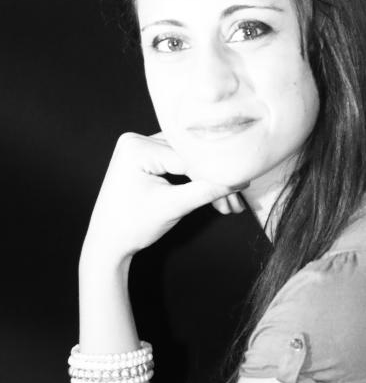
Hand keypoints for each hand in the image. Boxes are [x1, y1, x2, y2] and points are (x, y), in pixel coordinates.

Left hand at [83, 132, 244, 260]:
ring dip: (207, 181)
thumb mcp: (173, 207)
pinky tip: (214, 195)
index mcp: (137, 147)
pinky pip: (179, 164)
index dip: (216, 174)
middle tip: (237, 201)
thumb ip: (206, 191)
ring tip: (227, 204)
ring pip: (187, 160)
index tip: (242, 187)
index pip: (187, 157)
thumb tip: (239, 180)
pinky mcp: (146, 157)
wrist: (108, 243)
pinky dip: (195, 180)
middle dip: (213, 179)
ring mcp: (140, 147)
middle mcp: (136, 139)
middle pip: (189, 156)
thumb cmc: (132, 226)